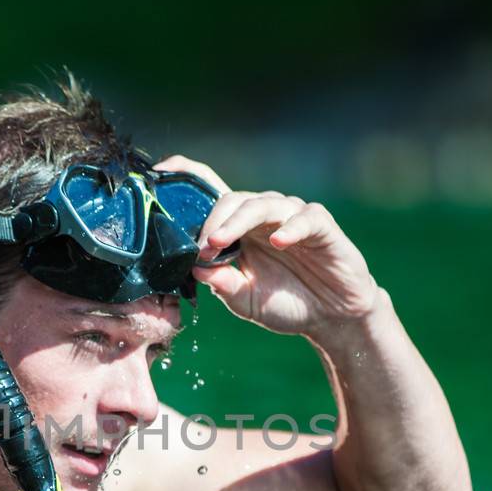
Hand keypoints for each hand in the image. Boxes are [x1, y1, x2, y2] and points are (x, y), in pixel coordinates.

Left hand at [154, 155, 381, 336]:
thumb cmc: (285, 303)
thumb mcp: (244, 300)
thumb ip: (222, 285)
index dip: (186, 174)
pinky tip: (278, 242)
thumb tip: (195, 266)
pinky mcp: (320, 226)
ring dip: (237, 222)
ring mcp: (292, 218)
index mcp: (238, 229)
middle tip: (202, 246)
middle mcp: (262, 217)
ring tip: (220, 243)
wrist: (331, 318)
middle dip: (212, 221)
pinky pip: (304, 218)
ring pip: (262, 204)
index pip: (211, 193)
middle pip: (231, 199)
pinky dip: (289, 228)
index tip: (160, 172)